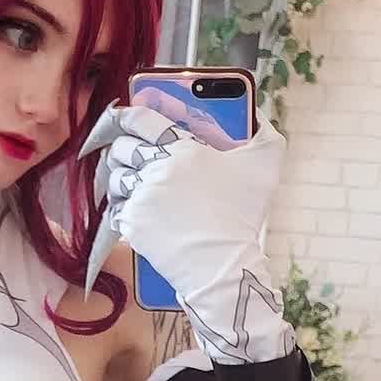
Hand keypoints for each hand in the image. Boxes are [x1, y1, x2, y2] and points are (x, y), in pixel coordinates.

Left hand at [76, 101, 285, 302]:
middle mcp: (156, 169)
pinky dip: (122, 207)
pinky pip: (116, 208)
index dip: (128, 114)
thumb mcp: (265, 167)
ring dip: (119, 177)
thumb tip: (257, 117)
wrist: (221, 265)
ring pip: (115, 177)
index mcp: (182, 148)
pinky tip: (134, 209)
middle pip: (122, 147)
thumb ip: (265, 134)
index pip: (142, 120)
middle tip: (126, 152)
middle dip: (121, 147)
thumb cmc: (243, 216)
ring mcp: (141, 197)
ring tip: (127, 181)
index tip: (123, 116)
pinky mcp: (132, 223)